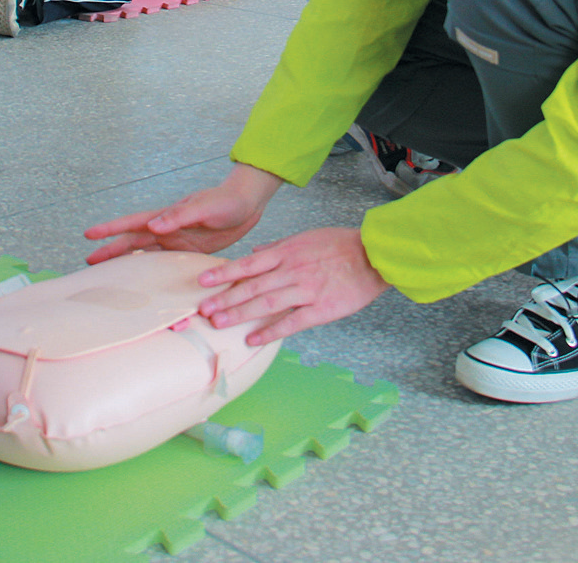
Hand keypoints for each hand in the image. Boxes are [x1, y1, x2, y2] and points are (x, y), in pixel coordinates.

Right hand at [84, 163, 281, 263]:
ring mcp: (176, 241)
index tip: (89, 234)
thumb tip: (153, 225)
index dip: (110, 229)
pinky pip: (166, 264)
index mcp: (166, 216)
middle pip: (132, 241)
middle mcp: (166, 229)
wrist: (246, 206)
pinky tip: (145, 284)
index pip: (132, 223)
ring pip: (145, 254)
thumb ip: (178, 216)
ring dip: (127, 262)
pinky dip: (153, 273)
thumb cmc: (224, 202)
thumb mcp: (202, 207)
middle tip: (89, 262)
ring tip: (109, 275)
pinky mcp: (189, 252)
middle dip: (111, 250)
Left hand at [195, 227, 389, 345]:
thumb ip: (278, 247)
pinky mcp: (321, 309)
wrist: (374, 255)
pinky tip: (253, 339)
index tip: (203, 282)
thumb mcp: (306, 238)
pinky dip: (270, 331)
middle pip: (252, 286)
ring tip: (219, 323)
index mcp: (287, 253)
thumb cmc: (341, 245)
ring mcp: (306, 290)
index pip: (248, 265)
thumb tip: (255, 253)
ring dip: (240, 314)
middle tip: (203, 311)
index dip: (224, 274)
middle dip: (225, 299)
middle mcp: (292, 271)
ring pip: (266, 303)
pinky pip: (291, 322)